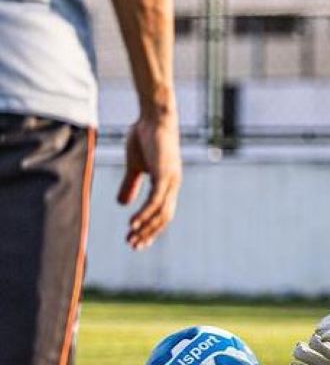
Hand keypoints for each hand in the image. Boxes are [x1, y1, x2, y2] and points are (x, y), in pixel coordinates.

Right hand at [117, 113, 180, 249]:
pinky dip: (145, 213)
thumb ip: (131, 184)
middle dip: (149, 233)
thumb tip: (122, 204)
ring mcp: (171, 181)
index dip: (150, 228)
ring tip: (131, 238)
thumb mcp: (135, 166)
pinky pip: (155, 200)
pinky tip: (134, 224)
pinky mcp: (165, 175)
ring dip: (146, 227)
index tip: (137, 241)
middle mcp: (173, 185)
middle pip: (163, 217)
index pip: (162, 213)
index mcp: (167, 184)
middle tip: (133, 246)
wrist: (153, 118)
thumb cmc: (144, 138)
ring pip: (161, 212)